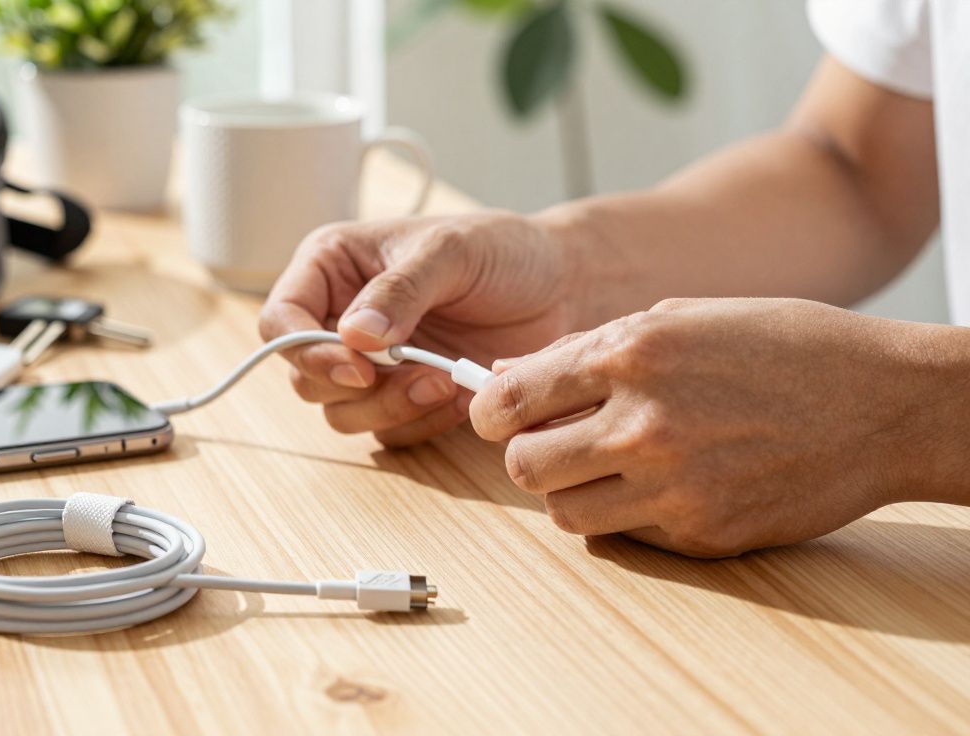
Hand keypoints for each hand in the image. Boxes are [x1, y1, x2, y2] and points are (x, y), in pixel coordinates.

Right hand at [259, 212, 580, 445]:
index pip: (281, 322)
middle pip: (306, 378)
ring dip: (390, 410)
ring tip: (445, 384)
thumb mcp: (450, 252)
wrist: (562, 286)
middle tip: (421, 376)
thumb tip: (353, 335)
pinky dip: (418, 424)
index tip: (359, 368)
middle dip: (360, 389)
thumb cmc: (503, 250)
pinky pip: (386, 432)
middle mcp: (339, 317)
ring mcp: (370, 362)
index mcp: (331, 267)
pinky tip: (457, 396)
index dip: (306, 353)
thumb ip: (399, 290)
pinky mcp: (401, 396)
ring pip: (343, 413)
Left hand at [470, 297, 956, 556]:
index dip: (489, 412)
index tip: (497, 416)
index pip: (508, 400)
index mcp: (631, 355)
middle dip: (527, 456)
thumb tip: (505, 373)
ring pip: (564, 515)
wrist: (886, 404)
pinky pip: (629, 536)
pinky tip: (670, 484)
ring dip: (572, 494)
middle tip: (554, 446)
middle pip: (523, 467)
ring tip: (607, 469)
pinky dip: (633, 516)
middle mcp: (644, 425)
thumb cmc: (783, 347)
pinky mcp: (703, 534)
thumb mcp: (682, 319)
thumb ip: (587, 348)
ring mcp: (674, 487)